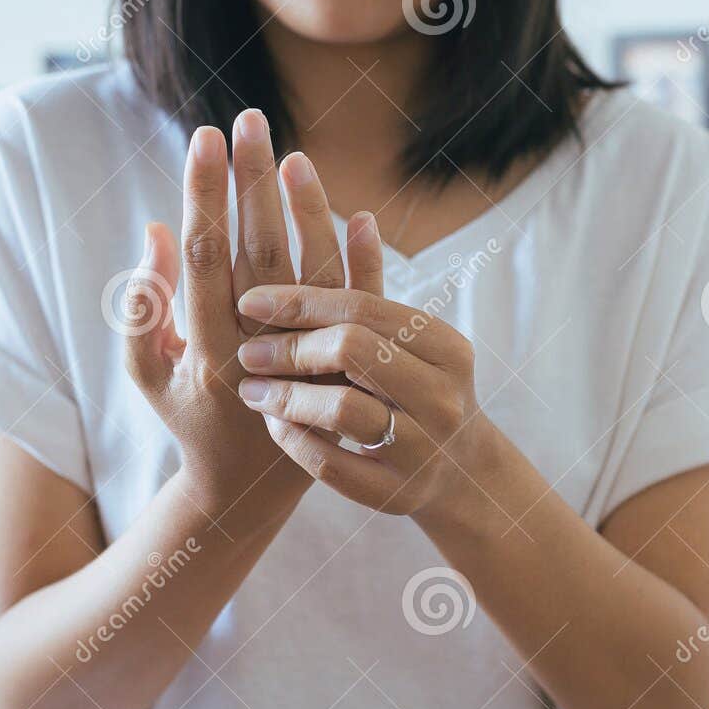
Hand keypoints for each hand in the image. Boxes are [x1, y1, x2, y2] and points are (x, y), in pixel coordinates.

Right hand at [121, 110, 323, 519]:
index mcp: (204, 348)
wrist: (250, 489)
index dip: (205, 196)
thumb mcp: (149, 374)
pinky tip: (362, 215)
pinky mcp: (345, 370)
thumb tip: (158, 231)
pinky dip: (364, 263)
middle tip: (249, 121)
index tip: (205, 138)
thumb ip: (144, 308)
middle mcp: (258, 350)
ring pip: (312, 274)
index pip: (206, 257)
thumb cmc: (189, 419)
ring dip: (306, 211)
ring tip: (294, 155)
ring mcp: (308, 361)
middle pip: (259, 252)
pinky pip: (361, 309)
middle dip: (252, 184)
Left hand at [232, 219, 498, 521]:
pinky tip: (273, 425)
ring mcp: (421, 449)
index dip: (302, 301)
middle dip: (291, 347)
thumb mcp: (413, 340)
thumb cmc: (420, 391)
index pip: (363, 309)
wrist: (460, 474)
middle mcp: (442, 397)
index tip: (252, 300)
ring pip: (341, 410)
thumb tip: (354, 214)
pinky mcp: (393, 494)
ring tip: (252, 390)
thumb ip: (377, 286)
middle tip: (248, 352)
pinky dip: (294, 440)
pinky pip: (330, 464)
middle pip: (353, 351)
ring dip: (286, 396)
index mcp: (447, 349)